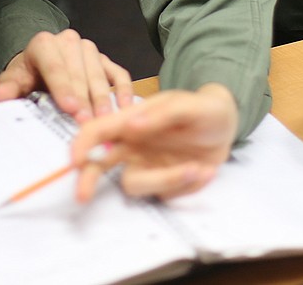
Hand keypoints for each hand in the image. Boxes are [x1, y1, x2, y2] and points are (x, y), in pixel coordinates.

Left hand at [0, 29, 132, 121]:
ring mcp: (89, 49)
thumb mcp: (13, 82)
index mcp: (44, 44)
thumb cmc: (28, 77)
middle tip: (88, 123)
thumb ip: (6, 89)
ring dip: (103, 99)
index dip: (63, 88)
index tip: (70, 108)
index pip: (54, 67)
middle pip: (79, 72)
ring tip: (105, 120)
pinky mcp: (104, 59)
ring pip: (98, 73)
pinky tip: (125, 108)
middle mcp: (68, 41)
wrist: (39, 66)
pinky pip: (118, 73)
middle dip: (84, 99)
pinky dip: (124, 90)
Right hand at [70, 83, 238, 202]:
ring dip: (167, 181)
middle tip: (82, 196)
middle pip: (99, 164)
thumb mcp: (188, 105)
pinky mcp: (163, 184)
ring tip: (198, 168)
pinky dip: (186, 185)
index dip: (82, 145)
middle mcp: (133, 146)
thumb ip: (161, 114)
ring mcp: (146, 166)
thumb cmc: (203, 109)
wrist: (226, 125)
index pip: (97, 131)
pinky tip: (204, 169)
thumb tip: (131, 124)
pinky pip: (164, 194)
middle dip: (87, 179)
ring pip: (135, 184)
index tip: (76, 162)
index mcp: (131, 121)